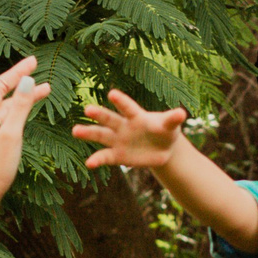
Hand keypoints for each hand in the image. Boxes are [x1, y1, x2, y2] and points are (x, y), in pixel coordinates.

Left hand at [0, 36, 48, 204]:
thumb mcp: (11, 136)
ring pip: (3, 105)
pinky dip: (18, 111)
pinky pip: (3, 119)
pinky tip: (28, 112)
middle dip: (15, 75)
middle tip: (35, 61)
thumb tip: (29, 80)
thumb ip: (21, 108)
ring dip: (22, 95)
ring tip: (47, 88)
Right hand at [75, 90, 189, 170]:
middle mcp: (123, 126)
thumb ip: (172, 119)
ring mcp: (118, 140)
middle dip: (99, 115)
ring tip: (76, 131)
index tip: (112, 93)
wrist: (163, 149)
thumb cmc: (165, 131)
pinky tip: (88, 163)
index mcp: (136, 116)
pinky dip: (97, 160)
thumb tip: (182, 113)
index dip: (121, 101)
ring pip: (101, 136)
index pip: (128, 107)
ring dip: (88, 133)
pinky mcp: (118, 155)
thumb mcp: (171, 125)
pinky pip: (105, 157)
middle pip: (109, 119)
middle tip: (87, 109)